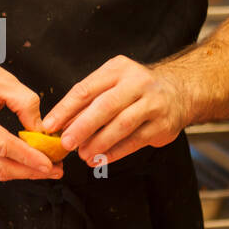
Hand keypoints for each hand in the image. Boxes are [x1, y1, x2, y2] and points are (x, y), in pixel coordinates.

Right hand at [0, 50, 62, 181]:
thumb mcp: (2, 81)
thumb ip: (26, 105)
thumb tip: (43, 132)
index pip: (3, 147)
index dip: (29, 158)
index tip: (51, 164)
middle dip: (30, 171)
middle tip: (56, 169)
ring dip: (22, 171)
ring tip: (47, 168)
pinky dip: (10, 164)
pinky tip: (27, 162)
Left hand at [41, 56, 190, 165]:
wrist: (179, 92)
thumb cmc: (136, 89)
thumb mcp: (113, 83)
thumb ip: (89, 101)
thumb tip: (62, 125)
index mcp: (118, 69)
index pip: (86, 89)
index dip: (65, 109)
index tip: (50, 125)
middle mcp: (137, 83)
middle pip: (105, 106)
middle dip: (82, 127)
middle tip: (66, 143)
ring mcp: (153, 104)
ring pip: (122, 125)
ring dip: (99, 143)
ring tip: (82, 154)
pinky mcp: (162, 125)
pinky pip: (135, 141)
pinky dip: (115, 152)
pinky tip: (100, 159)